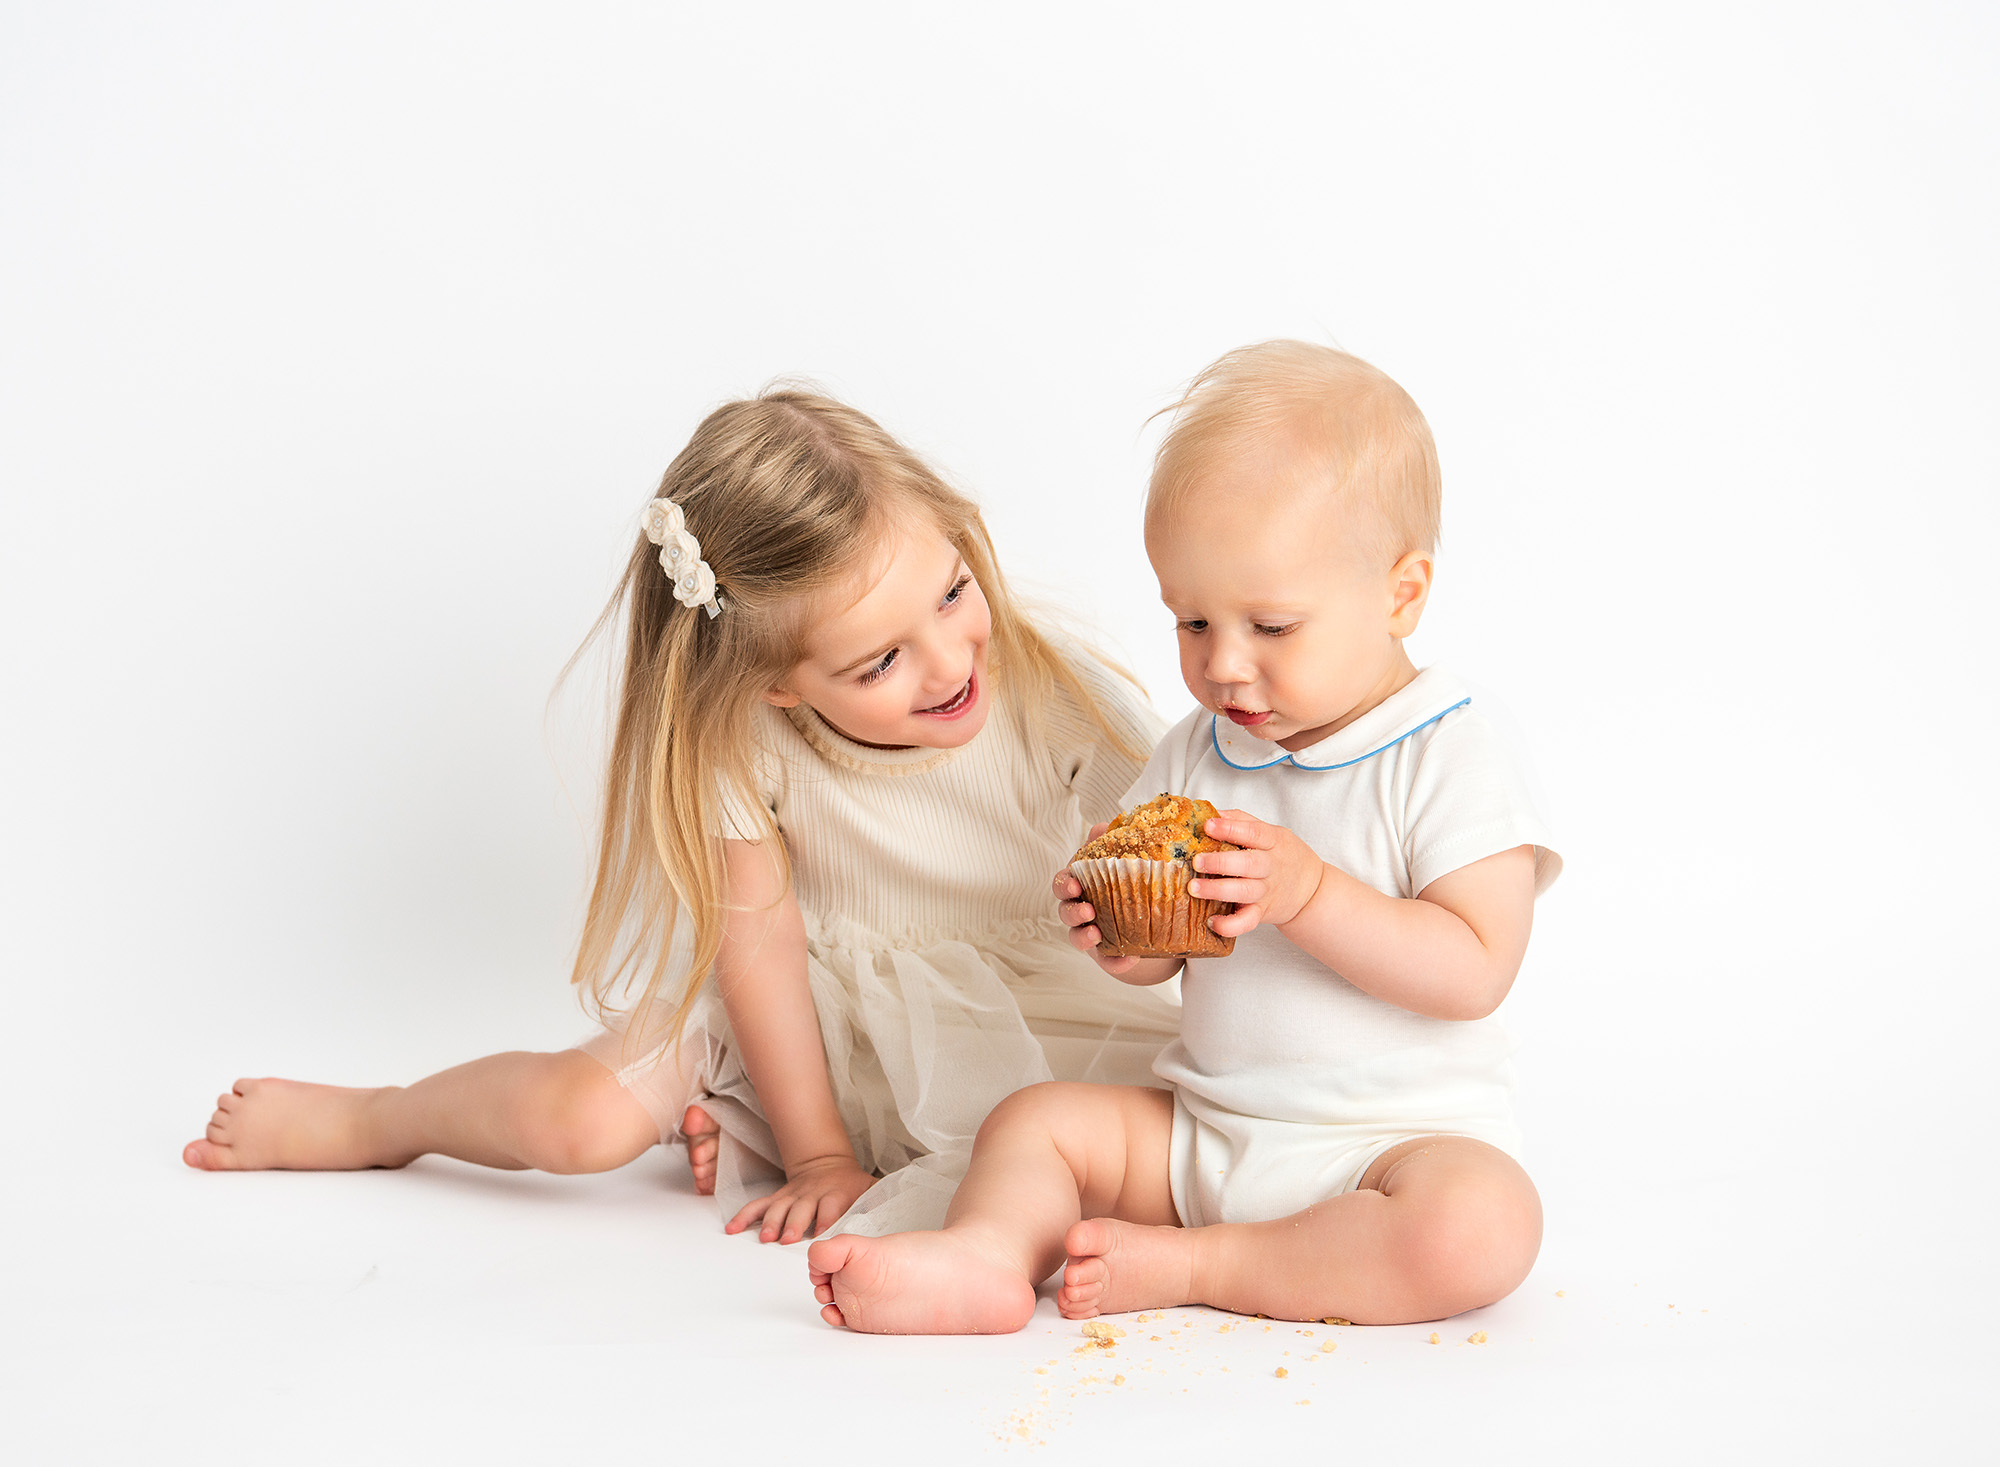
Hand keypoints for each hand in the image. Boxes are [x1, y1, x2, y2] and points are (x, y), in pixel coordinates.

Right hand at [725, 1154, 875, 1243]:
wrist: (828, 1163)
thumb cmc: (852, 1185)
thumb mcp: (871, 1189)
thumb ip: (881, 1202)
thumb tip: (900, 1209)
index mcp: (836, 1194)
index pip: (831, 1208)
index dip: (826, 1220)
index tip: (822, 1235)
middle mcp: (812, 1194)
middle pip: (802, 1209)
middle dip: (796, 1224)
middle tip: (790, 1239)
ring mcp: (792, 1196)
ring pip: (779, 1208)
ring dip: (772, 1222)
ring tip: (765, 1238)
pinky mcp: (778, 1197)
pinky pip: (758, 1205)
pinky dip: (744, 1216)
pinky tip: (732, 1228)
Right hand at [1052, 825, 1142, 974]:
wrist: (1144, 918)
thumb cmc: (1122, 883)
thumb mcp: (1117, 861)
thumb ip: (1107, 844)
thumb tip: (1101, 825)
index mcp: (1079, 886)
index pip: (1062, 884)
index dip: (1064, 884)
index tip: (1075, 884)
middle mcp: (1080, 911)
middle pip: (1065, 912)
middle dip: (1072, 912)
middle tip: (1087, 910)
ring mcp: (1091, 934)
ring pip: (1077, 938)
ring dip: (1084, 936)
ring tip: (1097, 934)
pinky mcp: (1107, 956)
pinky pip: (1108, 962)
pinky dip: (1116, 962)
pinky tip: (1129, 960)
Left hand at [1190, 810, 1326, 936]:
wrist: (1312, 891)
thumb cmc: (1284, 856)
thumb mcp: (1272, 832)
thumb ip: (1242, 821)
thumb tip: (1212, 812)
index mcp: (1274, 842)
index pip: (1254, 833)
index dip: (1230, 829)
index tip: (1208, 825)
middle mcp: (1270, 867)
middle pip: (1248, 864)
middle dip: (1220, 862)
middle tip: (1197, 861)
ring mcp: (1266, 892)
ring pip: (1243, 892)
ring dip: (1217, 890)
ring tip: (1194, 887)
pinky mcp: (1261, 913)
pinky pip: (1247, 922)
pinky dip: (1230, 925)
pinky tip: (1212, 921)